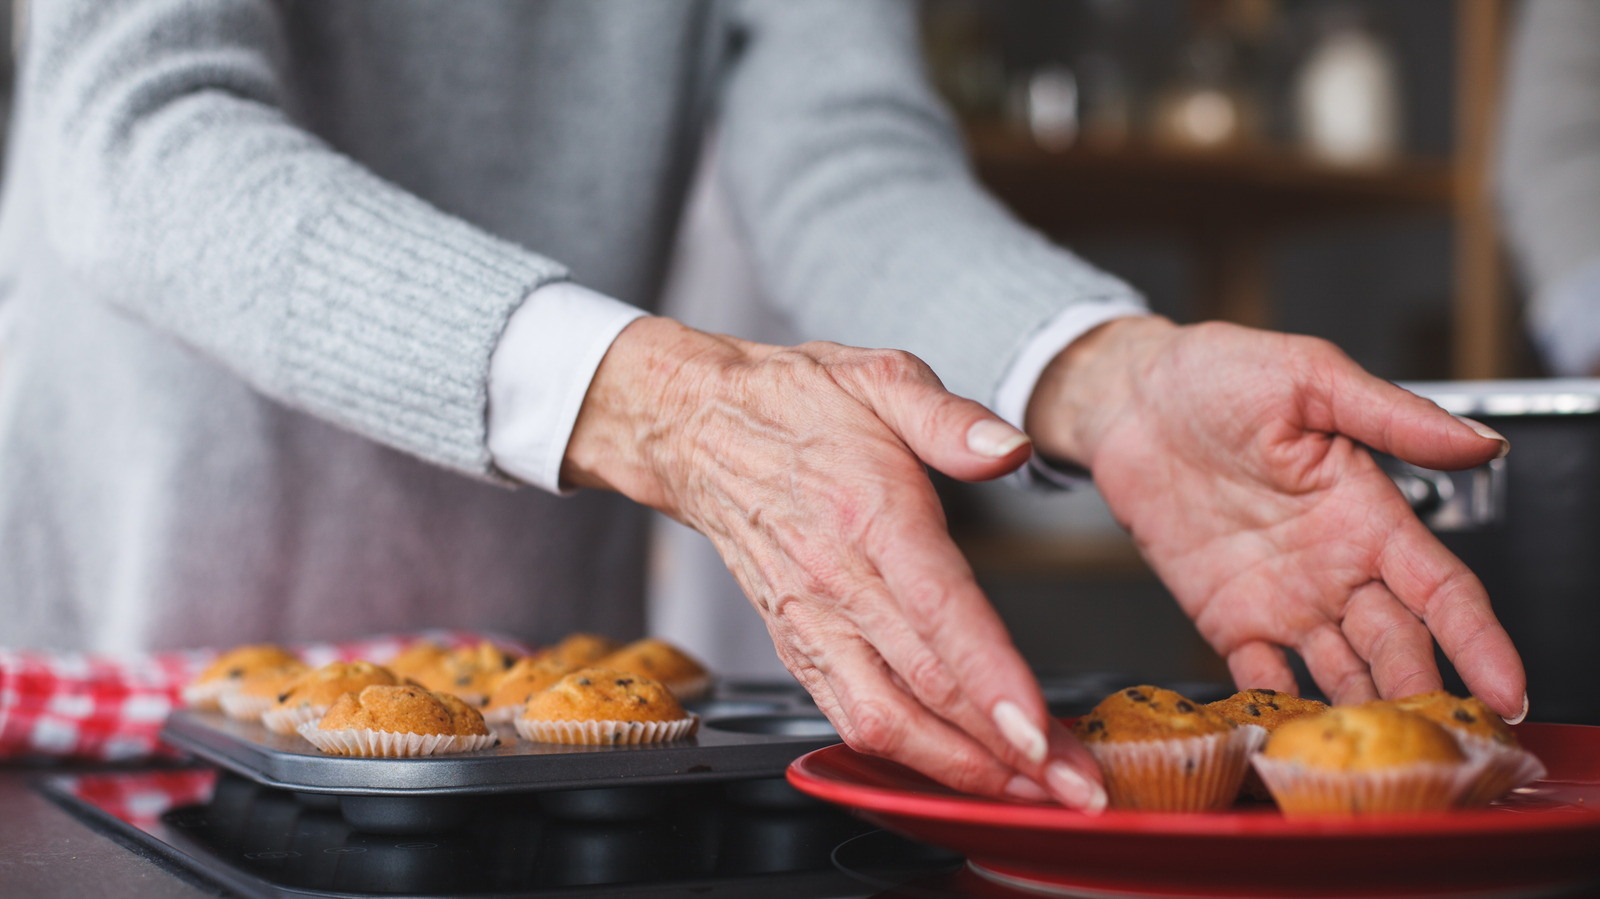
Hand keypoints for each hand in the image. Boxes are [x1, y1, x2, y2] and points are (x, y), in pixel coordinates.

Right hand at [564, 317, 1108, 808]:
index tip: (1042, 732)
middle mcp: (836, 581)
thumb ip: (950, 418)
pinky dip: (906, 759)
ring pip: (882, 723)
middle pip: (924, 688)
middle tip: (1072, 786)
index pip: (938, 613)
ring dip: (958, 771)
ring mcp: (811, 623)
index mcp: (868, 512)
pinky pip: (849, 718)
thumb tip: (1008, 448)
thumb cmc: (797, 404)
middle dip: (1005, 752)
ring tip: (1027, 792)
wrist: (700, 429)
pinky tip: (959, 770)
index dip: (992, 682)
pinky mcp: (798, 646)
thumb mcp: (880, 376)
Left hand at [1027, 316, 1526, 719]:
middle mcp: (1336, 567)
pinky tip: (1293, 744)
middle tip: (1440, 749)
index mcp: (1368, 512)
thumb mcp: (1309, 377)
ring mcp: (1283, 599)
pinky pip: (1262, 678)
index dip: (1480, 642)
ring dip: (1363, 717)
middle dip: (1423, 697)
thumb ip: (1392, 417)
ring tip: (1380, 764)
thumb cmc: (1218, 374)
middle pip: (1398, 646)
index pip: (1442, 589)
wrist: (1129, 399)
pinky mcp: (1227, 619)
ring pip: (1342, 675)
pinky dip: (1280, 713)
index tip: (1508, 692)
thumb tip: (1480, 444)